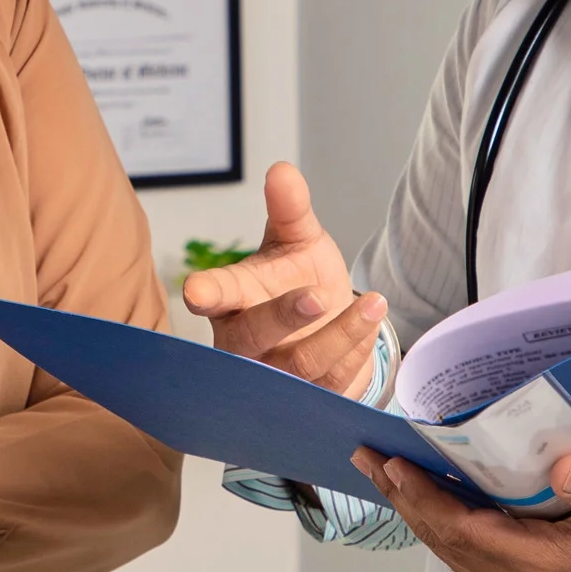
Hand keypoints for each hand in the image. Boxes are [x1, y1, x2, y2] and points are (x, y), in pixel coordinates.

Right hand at [182, 162, 386, 396]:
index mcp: (232, 300)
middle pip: (255, 335)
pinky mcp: (305, 401)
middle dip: (284, 316)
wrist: (327, 330)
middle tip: (316, 296)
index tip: (196, 290)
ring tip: (374, 303)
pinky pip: (330, 384)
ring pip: (300, 365)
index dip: (206, 293)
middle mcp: (244, 344)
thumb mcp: (298, 240)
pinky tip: (372, 324)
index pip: (214, 295)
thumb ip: (290, 208)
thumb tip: (282, 170)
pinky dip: (355, 352)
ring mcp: (273, 377)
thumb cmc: (299, 280)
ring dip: (339, 334)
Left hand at [352, 447, 570, 571]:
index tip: (394, 463)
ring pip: (456, 551)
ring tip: (389, 474)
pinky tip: (439, 499)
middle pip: (447, 543)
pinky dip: (449, 525)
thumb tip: (562, 464)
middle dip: (405, 499)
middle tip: (369, 458)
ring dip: (421, 512)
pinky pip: (475, 554)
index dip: (423, 496)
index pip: (463, 531)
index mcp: (543, 569)